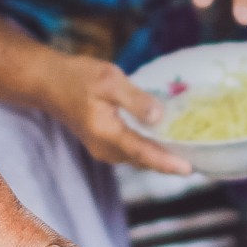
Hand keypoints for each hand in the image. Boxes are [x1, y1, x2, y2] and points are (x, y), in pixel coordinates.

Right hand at [38, 51, 193, 174]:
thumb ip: (135, 99)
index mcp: (108, 134)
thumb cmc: (78, 77)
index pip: (143, 153)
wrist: (48, 82)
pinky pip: (131, 151)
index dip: (168, 163)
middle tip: (198, 160)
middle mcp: (106, 148)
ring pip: (138, 158)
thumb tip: (160, 118)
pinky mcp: (103, 143)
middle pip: (143, 161)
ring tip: (186, 154)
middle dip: (169, 163)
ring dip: (159, 158)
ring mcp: (103, 149)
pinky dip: (148, 150)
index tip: (190, 169)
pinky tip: (163, 141)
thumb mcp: (109, 80)